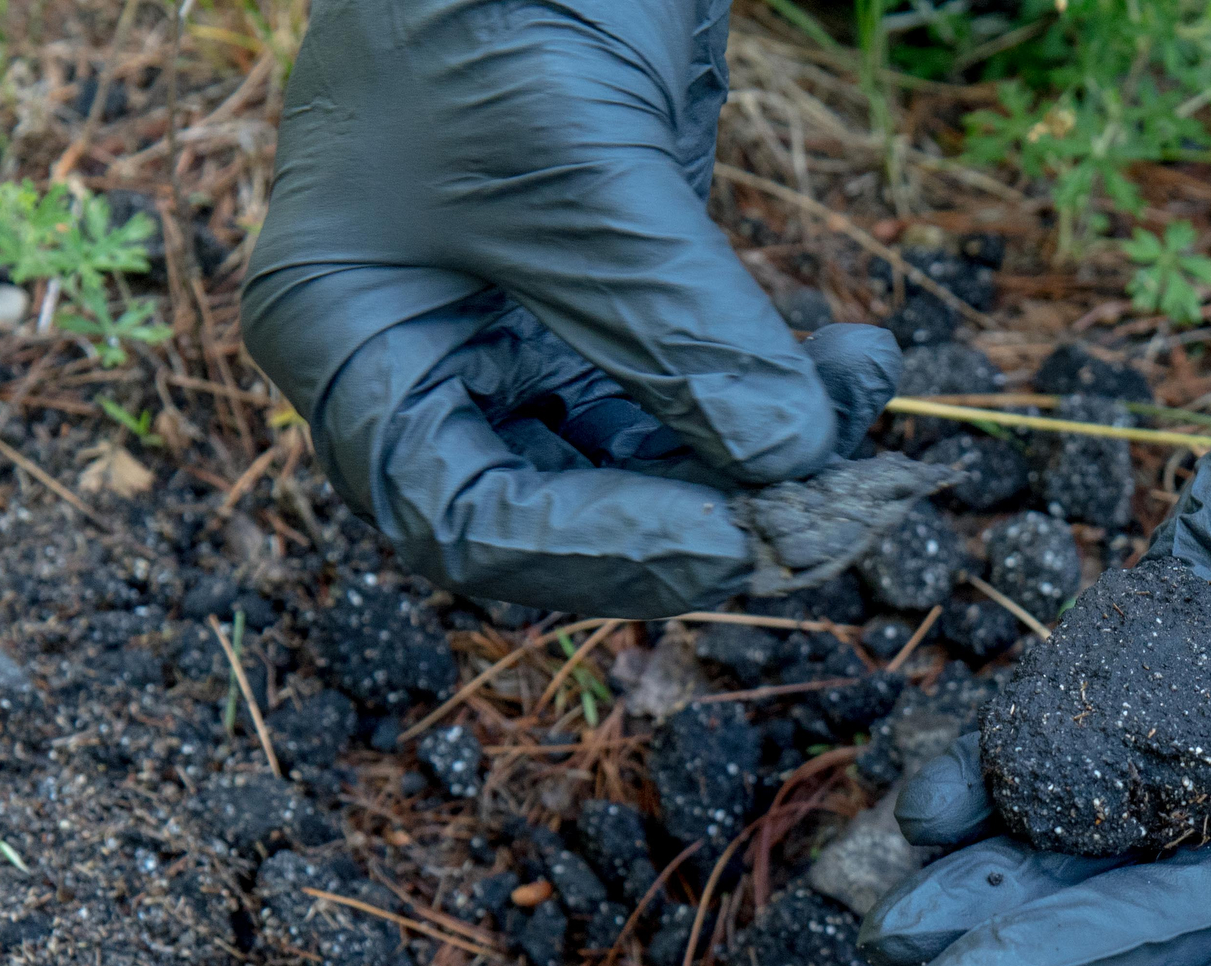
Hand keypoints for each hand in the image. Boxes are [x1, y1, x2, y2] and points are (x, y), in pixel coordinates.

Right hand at [240, 0, 899, 617]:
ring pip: (650, 464)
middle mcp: (424, 356)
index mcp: (348, 340)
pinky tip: (859, 360)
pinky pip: (696, 391)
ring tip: (863, 406)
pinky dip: (780, 394)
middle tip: (832, 506)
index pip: (460, 519)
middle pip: (564, 512)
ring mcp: (521, 329)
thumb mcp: (581, 171)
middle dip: (705, 511)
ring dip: (766, 455)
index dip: (599, 549)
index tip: (735, 537)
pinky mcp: (611, 294)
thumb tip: (791, 465)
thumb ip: (679, 332)